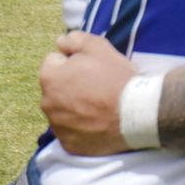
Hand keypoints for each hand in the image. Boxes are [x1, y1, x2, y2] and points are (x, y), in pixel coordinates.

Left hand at [39, 31, 136, 154]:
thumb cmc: (117, 77)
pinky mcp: (69, 144)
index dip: (73, 63)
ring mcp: (57, 126)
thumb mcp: (99, 47)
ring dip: (75, 107)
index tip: (91, 68)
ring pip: (62, 111)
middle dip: (71, 86)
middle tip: (97, 87)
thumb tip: (60, 42)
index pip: (54, 63)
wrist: (138, 113)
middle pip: (56, 89)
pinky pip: (71, 132)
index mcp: (50, 78)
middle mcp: (47, 103)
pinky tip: (99, 123)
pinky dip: (82, 128)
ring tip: (100, 107)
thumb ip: (75, 39)